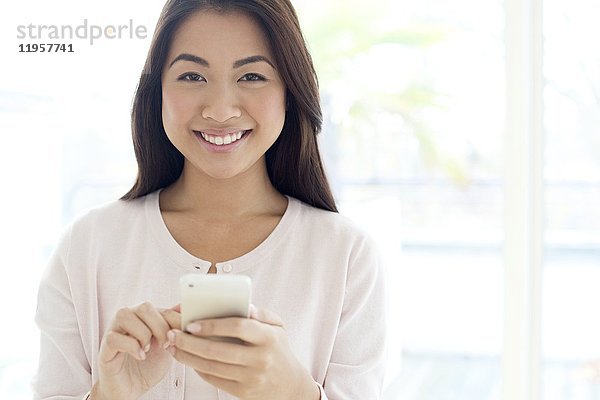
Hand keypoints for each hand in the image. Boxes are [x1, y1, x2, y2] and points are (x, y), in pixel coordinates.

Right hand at [93, 302, 180, 399]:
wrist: (132, 390)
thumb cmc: (148, 367)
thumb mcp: (167, 346)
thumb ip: (174, 328)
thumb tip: (183, 306)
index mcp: (144, 317)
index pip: (160, 307)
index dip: (174, 321)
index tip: (180, 337)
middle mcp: (127, 320)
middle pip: (144, 307)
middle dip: (160, 326)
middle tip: (164, 345)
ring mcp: (114, 331)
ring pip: (125, 315)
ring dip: (143, 333)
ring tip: (148, 349)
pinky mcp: (105, 348)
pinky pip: (114, 337)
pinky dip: (131, 346)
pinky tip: (140, 356)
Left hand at [166, 305, 319, 399]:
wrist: (289, 386)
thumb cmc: (278, 349)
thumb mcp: (278, 327)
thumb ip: (262, 313)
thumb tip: (244, 305)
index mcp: (268, 337)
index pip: (238, 327)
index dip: (213, 326)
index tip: (192, 323)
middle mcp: (260, 358)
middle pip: (218, 350)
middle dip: (190, 342)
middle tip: (173, 334)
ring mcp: (251, 377)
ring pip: (212, 367)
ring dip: (188, 357)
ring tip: (174, 347)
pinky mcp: (243, 392)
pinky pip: (214, 380)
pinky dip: (198, 369)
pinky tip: (189, 359)